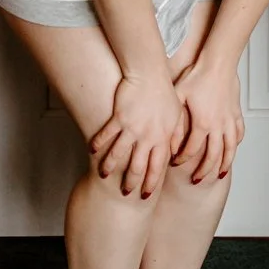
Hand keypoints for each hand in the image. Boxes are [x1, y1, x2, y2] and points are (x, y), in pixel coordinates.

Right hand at [90, 74, 182, 199]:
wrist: (149, 73)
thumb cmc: (164, 92)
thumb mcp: (176, 115)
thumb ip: (175, 136)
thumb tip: (174, 154)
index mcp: (163, 137)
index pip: (158, 167)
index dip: (152, 182)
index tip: (146, 194)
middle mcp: (147, 136)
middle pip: (138, 166)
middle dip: (131, 182)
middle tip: (125, 192)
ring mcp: (132, 128)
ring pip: (118, 155)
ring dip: (110, 167)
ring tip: (104, 175)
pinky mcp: (118, 118)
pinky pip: (105, 136)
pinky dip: (98, 145)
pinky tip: (92, 151)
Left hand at [171, 56, 244, 184]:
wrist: (219, 62)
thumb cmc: (198, 76)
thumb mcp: (179, 96)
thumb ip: (175, 121)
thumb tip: (169, 141)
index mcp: (203, 123)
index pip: (191, 150)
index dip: (182, 159)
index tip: (175, 162)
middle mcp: (218, 126)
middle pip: (212, 156)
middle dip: (203, 171)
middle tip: (196, 179)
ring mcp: (229, 120)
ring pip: (230, 149)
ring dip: (224, 164)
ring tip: (218, 174)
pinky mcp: (236, 113)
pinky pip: (239, 133)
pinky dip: (235, 144)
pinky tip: (232, 148)